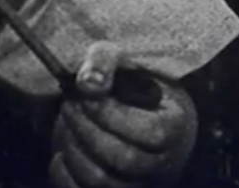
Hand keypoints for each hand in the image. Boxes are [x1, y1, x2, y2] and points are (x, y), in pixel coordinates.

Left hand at [48, 42, 197, 187]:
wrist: (139, 114)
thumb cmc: (132, 86)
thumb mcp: (123, 62)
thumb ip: (105, 62)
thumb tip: (87, 85)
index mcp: (176, 126)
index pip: (149, 132)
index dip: (108, 113)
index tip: (84, 93)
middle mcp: (163, 162)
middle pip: (123, 159)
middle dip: (86, 129)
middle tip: (68, 106)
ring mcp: (139, 183)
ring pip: (102, 181)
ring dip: (73, 150)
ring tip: (65, 124)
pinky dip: (64, 175)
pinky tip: (62, 151)